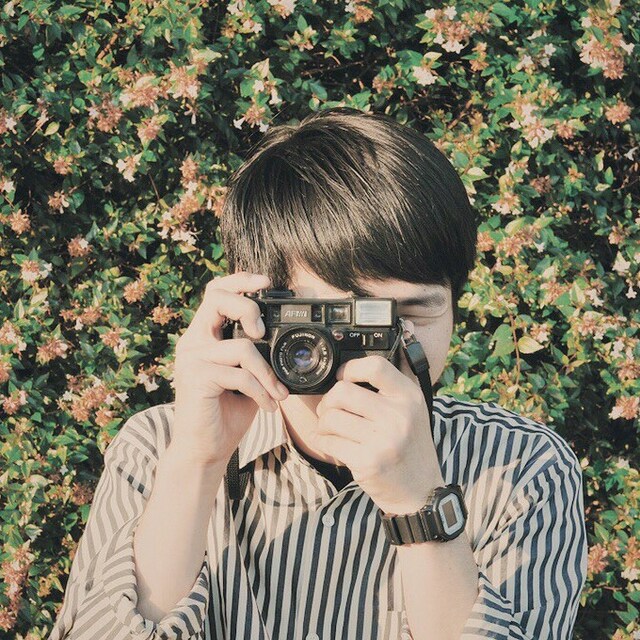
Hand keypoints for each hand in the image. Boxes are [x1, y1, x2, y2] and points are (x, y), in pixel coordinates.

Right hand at [171, 272, 288, 466]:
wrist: (205, 449)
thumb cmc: (227, 412)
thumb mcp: (246, 376)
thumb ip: (255, 354)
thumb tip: (283, 339)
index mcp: (204, 336)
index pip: (215, 292)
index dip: (239, 280)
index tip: (265, 282)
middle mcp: (193, 342)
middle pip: (218, 299)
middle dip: (248, 308)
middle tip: (263, 333)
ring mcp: (192, 359)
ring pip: (242, 347)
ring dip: (268, 374)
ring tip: (278, 395)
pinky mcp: (196, 378)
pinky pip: (240, 375)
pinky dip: (261, 392)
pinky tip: (267, 407)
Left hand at [312, 355, 443, 514]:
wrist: (421, 492)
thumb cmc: (410, 447)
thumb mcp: (413, 411)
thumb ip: (391, 387)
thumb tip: (363, 362)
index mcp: (410, 397)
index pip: (375, 367)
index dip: (350, 368)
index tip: (342, 377)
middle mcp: (399, 415)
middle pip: (343, 392)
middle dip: (328, 401)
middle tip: (329, 411)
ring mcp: (384, 439)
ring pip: (331, 417)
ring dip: (323, 424)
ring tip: (330, 430)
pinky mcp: (368, 461)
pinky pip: (329, 441)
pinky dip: (322, 441)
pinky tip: (330, 444)